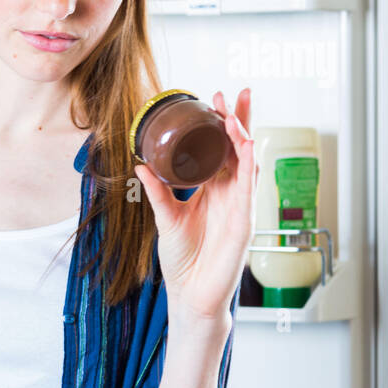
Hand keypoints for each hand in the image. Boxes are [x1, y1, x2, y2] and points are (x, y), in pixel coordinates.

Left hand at [133, 88, 257, 323]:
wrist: (192, 296)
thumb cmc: (185, 261)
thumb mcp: (166, 219)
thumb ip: (157, 192)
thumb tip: (140, 164)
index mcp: (214, 191)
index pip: (222, 150)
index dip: (223, 125)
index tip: (218, 100)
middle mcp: (231, 195)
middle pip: (239, 149)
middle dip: (240, 120)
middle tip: (236, 92)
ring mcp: (240, 207)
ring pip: (247, 163)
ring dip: (242, 136)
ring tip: (234, 112)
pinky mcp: (244, 223)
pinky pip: (248, 188)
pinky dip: (247, 165)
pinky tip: (244, 145)